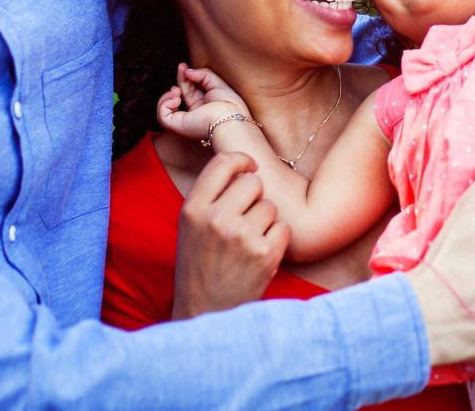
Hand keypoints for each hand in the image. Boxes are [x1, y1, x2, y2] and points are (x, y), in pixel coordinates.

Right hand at [156, 63, 251, 139]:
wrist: (229, 119)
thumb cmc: (229, 104)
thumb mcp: (218, 83)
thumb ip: (202, 74)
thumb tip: (186, 71)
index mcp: (204, 105)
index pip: (189, 89)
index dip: (184, 77)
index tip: (182, 66)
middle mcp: (194, 113)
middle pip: (179, 94)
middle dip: (179, 80)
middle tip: (181, 68)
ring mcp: (185, 120)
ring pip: (166, 108)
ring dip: (168, 95)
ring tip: (176, 90)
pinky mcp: (178, 126)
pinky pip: (162, 116)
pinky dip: (164, 104)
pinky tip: (176, 100)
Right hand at [171, 152, 290, 318]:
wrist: (205, 313)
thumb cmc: (200, 267)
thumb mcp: (190, 227)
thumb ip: (211, 197)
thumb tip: (244, 166)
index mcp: (193, 209)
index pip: (222, 164)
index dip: (242, 160)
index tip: (250, 166)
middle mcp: (216, 219)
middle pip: (253, 182)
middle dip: (255, 197)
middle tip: (246, 218)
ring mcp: (242, 236)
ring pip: (271, 206)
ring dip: (266, 221)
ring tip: (249, 243)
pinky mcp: (265, 254)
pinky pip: (284, 227)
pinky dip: (277, 239)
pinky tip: (261, 254)